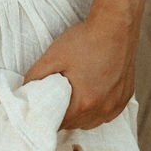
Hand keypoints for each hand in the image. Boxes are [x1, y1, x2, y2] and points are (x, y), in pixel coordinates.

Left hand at [22, 3, 139, 129]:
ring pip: (93, 121)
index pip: (60, 124)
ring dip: (81, 114)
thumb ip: (36, 76)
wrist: (116, 25)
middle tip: (57, 98)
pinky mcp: (125, 97)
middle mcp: (103, 108)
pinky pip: (107, 113)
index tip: (45, 107)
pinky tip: (91, 93)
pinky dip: (97, 108)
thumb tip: (25, 89)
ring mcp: (116, 104)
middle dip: (65, 115)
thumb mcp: (54, 55)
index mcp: (85, 102)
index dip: (50, 116)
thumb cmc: (86, 39)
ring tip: (73, 95)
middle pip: (76, 124)